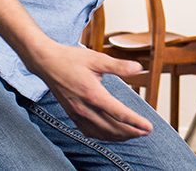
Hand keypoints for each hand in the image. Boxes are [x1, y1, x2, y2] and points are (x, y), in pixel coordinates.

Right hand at [30, 43, 153, 140]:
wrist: (47, 63)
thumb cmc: (71, 59)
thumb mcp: (97, 58)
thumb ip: (119, 66)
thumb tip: (139, 68)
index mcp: (93, 93)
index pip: (119, 113)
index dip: (136, 122)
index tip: (149, 127)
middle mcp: (84, 107)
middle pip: (112, 127)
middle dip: (131, 132)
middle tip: (146, 132)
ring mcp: (77, 113)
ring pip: (101, 133)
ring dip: (119, 136)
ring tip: (134, 134)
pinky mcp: (72, 115)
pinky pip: (89, 132)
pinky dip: (103, 136)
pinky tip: (112, 134)